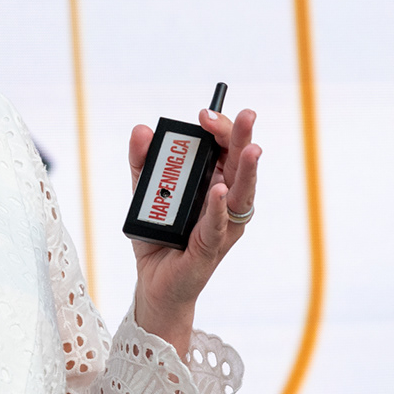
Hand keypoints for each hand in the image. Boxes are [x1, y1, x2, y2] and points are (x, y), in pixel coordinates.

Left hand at [127, 107, 259, 356]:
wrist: (152, 281)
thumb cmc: (157, 234)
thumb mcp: (143, 192)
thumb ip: (142, 161)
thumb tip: (142, 129)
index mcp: (214, 183)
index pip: (224, 149)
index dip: (219, 128)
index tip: (204, 112)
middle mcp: (225, 202)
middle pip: (239, 165)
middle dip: (242, 138)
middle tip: (245, 115)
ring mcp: (222, 225)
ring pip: (241, 194)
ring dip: (247, 170)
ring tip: (252, 147)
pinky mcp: (209, 247)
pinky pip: (216, 226)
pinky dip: (218, 208)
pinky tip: (220, 190)